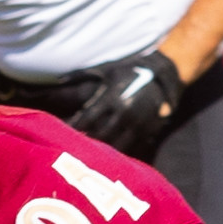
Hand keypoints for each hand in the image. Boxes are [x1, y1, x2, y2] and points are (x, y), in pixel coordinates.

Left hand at [66, 50, 181, 161]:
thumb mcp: (106, 69)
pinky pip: (132, 147)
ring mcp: (138, 124)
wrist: (163, 74)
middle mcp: (124, 113)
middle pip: (99, 136)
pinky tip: (111, 154)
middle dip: (87, 142)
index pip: (87, 119)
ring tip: (92, 154)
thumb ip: (82, 74)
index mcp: (112, 98)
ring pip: (116, 146)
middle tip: (75, 147)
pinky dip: (120, 152)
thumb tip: (59, 79)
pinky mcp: (149, 131)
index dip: (74, 128)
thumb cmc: (130, 70)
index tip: (64, 133)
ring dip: (103, 150)